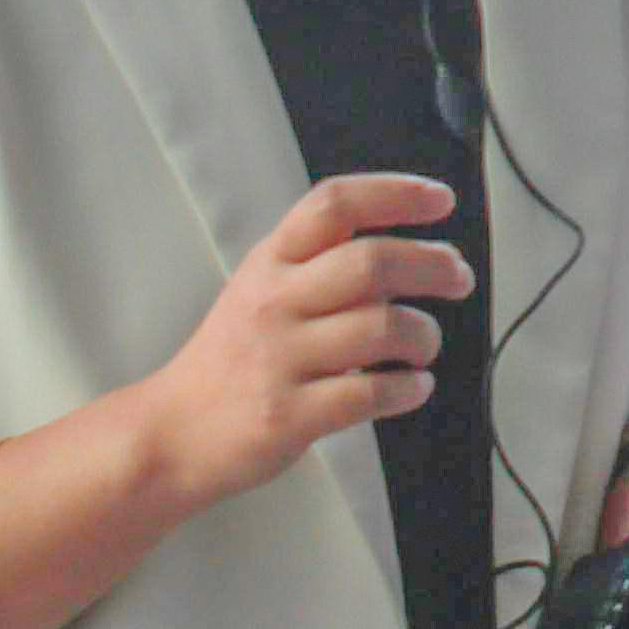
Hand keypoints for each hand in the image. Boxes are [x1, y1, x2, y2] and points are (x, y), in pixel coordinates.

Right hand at [131, 175, 470, 517]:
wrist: (169, 435)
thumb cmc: (232, 358)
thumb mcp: (262, 288)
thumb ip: (322, 264)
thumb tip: (410, 254)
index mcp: (270, 262)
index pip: (334, 204)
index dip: (395, 193)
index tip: (441, 200)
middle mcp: (272, 302)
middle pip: (371, 262)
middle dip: (432, 265)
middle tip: (458, 278)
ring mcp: (277, 359)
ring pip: (380, 327)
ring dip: (423, 335)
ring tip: (424, 346)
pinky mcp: (286, 415)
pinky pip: (368, 394)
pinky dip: (406, 389)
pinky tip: (413, 387)